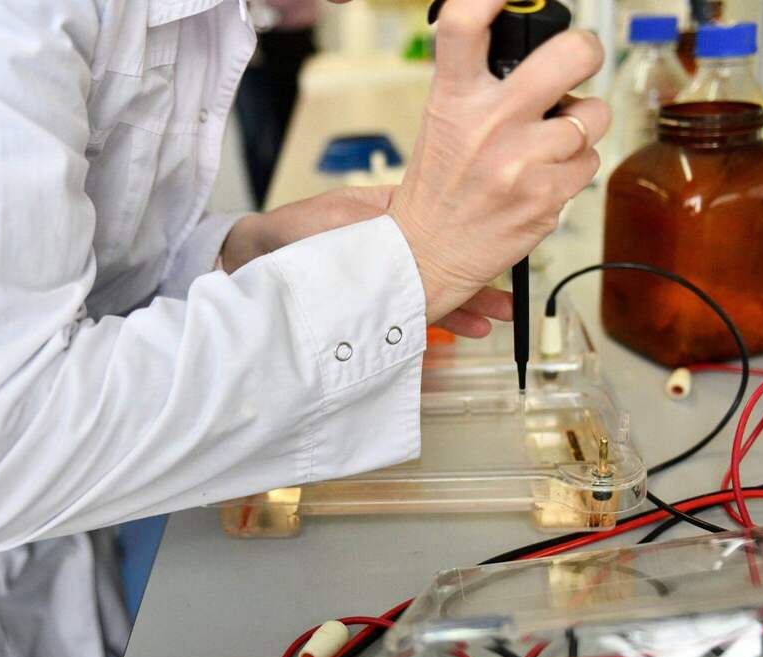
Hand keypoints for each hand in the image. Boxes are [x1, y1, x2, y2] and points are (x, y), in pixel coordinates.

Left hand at [221, 186, 511, 337]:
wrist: (253, 260)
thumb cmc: (295, 230)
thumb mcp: (344, 217)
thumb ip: (385, 222)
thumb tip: (431, 226)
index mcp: (393, 216)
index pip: (443, 228)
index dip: (472, 246)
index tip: (499, 258)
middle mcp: (394, 246)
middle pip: (444, 265)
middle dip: (476, 284)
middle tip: (508, 305)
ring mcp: (384, 276)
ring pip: (431, 290)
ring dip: (462, 306)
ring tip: (493, 321)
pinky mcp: (371, 302)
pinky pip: (408, 313)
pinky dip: (432, 322)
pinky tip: (455, 334)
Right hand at [389, 0, 609, 323]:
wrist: (426, 255)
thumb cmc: (437, 189)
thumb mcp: (441, 121)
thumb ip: (479, 83)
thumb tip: (534, 51)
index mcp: (454, 99)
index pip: (466, 24)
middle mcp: (490, 123)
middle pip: (573, 53)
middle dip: (584, 52)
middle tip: (573, 65)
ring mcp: (522, 161)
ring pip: (594, 115)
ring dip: (579, 128)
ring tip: (546, 144)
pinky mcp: (548, 197)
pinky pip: (589, 162)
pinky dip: (573, 170)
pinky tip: (542, 179)